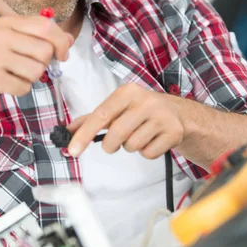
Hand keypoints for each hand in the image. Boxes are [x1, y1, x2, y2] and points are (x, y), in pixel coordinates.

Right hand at [0, 15, 72, 108]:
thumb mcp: (2, 39)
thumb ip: (34, 36)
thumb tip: (67, 37)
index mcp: (5, 23)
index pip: (47, 25)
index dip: (61, 41)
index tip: (62, 54)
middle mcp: (1, 36)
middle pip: (46, 50)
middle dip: (44, 64)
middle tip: (27, 67)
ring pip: (37, 71)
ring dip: (29, 78)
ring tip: (11, 75)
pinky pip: (24, 87)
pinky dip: (18, 90)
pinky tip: (4, 85)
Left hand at [66, 83, 184, 158]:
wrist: (178, 113)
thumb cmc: (140, 111)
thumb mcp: (117, 108)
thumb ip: (92, 119)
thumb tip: (68, 131)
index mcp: (127, 92)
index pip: (100, 115)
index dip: (84, 134)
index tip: (73, 150)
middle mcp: (145, 101)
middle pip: (116, 134)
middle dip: (110, 145)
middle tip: (114, 143)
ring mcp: (162, 117)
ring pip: (132, 146)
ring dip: (130, 147)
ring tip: (139, 135)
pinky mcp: (173, 132)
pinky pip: (148, 153)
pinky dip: (146, 152)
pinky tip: (152, 140)